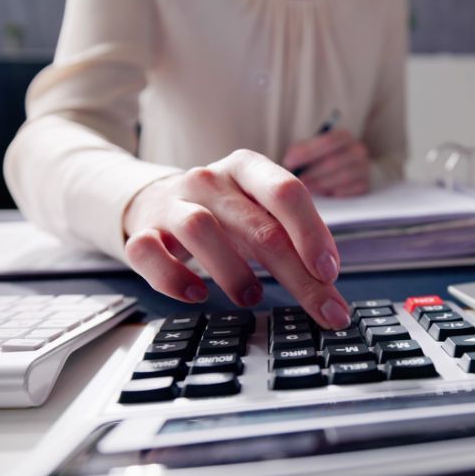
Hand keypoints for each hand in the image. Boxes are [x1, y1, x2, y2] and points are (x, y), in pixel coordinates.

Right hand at [122, 149, 351, 329]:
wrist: (158, 203)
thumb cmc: (226, 214)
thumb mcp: (263, 215)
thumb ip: (297, 244)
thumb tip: (331, 292)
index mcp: (247, 168)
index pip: (287, 192)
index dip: (312, 234)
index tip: (330, 273)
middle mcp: (210, 180)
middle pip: (259, 226)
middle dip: (296, 274)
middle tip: (320, 307)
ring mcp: (173, 204)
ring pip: (201, 230)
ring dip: (233, 272)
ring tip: (252, 297)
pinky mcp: (143, 232)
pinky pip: (148, 252)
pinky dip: (172, 278)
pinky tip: (197, 294)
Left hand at [282, 128, 370, 196]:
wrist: (346, 170)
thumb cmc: (321, 158)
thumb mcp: (311, 149)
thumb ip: (299, 151)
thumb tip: (289, 162)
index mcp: (344, 137)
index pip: (327, 142)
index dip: (307, 152)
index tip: (289, 162)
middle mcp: (358, 150)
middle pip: (333, 161)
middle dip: (312, 172)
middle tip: (296, 181)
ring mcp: (364, 169)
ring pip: (342, 177)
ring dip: (321, 184)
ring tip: (306, 189)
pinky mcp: (365, 186)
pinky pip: (350, 190)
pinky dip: (334, 192)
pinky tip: (323, 194)